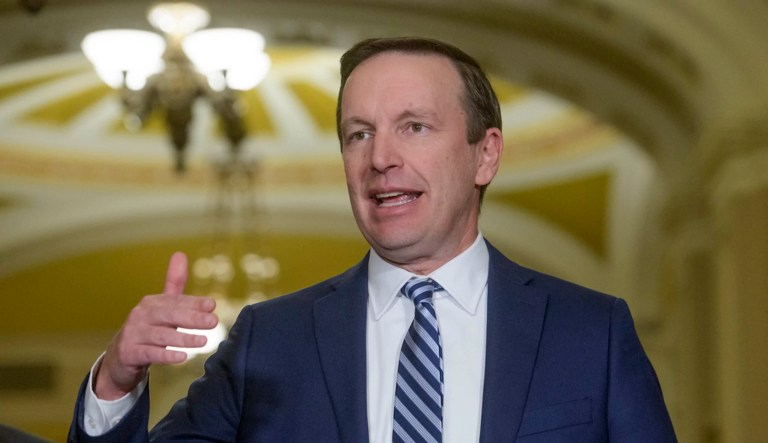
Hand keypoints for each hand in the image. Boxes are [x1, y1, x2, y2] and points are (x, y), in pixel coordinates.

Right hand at [94, 252, 217, 399]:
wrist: (120, 358)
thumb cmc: (147, 329)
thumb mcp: (161, 308)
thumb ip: (173, 285)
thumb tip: (180, 253)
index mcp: (151, 302)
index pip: (175, 301)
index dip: (194, 302)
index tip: (212, 305)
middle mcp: (140, 315)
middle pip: (169, 315)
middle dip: (192, 318)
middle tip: (213, 322)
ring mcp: (133, 334)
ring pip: (161, 335)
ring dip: (183, 338)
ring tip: (203, 341)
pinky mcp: (129, 352)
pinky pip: (149, 353)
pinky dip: (166, 355)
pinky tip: (182, 357)